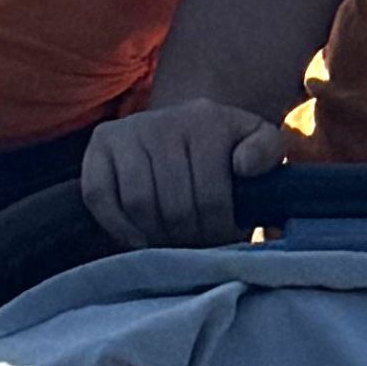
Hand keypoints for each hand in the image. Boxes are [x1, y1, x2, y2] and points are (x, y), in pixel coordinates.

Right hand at [83, 98, 293, 247]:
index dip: (217, 230)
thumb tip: (245, 166)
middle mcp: (163, 120)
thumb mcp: (257, 140)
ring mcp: (128, 131)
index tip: (223, 240)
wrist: (184, 125)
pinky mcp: (99, 146)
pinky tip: (138, 238)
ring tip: (171, 241)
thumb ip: (267, 151)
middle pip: (173, 205)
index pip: (210, 196)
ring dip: (155, 235)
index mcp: (207, 120)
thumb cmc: (225, 146)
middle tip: (195, 246)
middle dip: (188, 237)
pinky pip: (99, 195)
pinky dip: (117, 225)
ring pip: (138, 202)